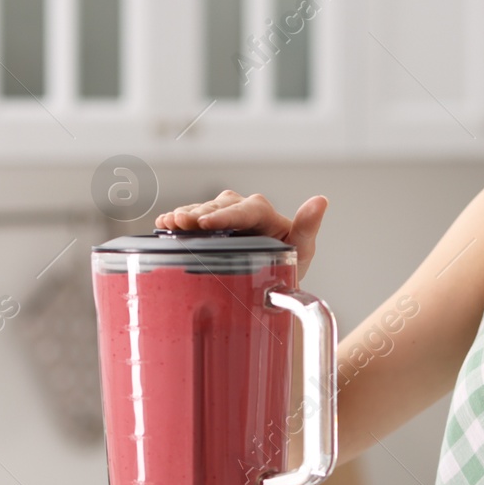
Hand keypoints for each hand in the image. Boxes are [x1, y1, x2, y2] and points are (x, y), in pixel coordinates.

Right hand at [154, 191, 327, 279]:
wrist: (270, 283)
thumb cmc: (290, 264)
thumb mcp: (301, 250)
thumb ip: (307, 227)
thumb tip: (320, 201)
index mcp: (264, 213)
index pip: (244, 211)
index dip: (224, 216)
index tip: (206, 223)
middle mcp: (242, 209)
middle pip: (218, 207)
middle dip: (198, 214)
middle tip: (180, 224)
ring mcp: (223, 215)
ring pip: (202, 210)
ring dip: (184, 215)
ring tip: (169, 224)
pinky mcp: (209, 225)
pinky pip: (192, 219)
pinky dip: (178, 220)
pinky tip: (163, 224)